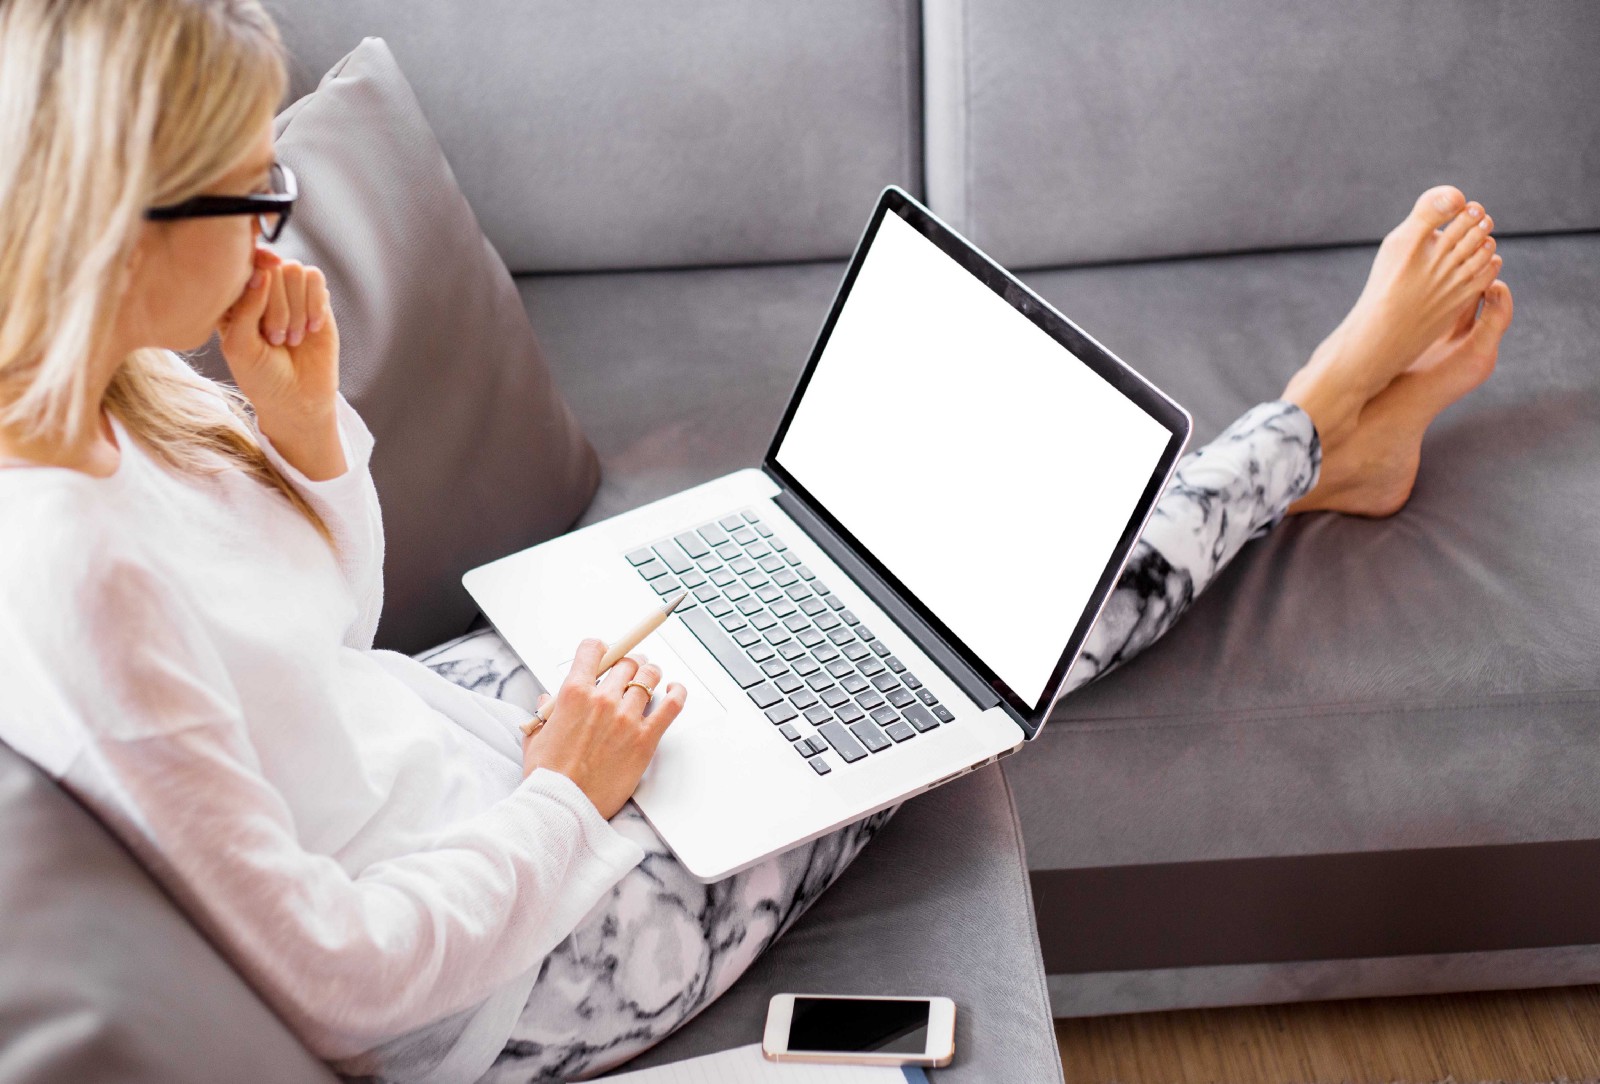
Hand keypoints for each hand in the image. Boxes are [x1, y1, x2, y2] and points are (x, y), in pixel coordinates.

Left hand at [218, 245, 338, 433]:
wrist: (297, 398)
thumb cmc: (261, 376)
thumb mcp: (240, 346)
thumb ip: (246, 308)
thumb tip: (264, 273)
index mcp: (233, 298)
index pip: (242, 266)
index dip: (253, 275)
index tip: (259, 306)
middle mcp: (261, 290)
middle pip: (272, 269)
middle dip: (278, 308)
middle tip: (277, 340)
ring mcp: (289, 293)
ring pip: (294, 271)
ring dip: (296, 308)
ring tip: (293, 338)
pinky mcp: (316, 299)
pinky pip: (316, 279)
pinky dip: (315, 304)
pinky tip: (312, 329)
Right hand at [521, 638, 688, 818]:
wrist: (563, 806)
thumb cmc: (548, 776)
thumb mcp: (536, 737)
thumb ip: (544, 712)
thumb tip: (547, 699)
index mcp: (573, 693)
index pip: (593, 649)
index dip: (600, 648)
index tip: (604, 653)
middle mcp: (602, 700)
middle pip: (627, 661)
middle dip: (629, 662)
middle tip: (630, 669)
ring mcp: (627, 718)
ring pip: (650, 676)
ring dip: (651, 674)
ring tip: (650, 678)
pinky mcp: (646, 739)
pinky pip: (672, 705)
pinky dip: (677, 692)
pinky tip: (675, 689)